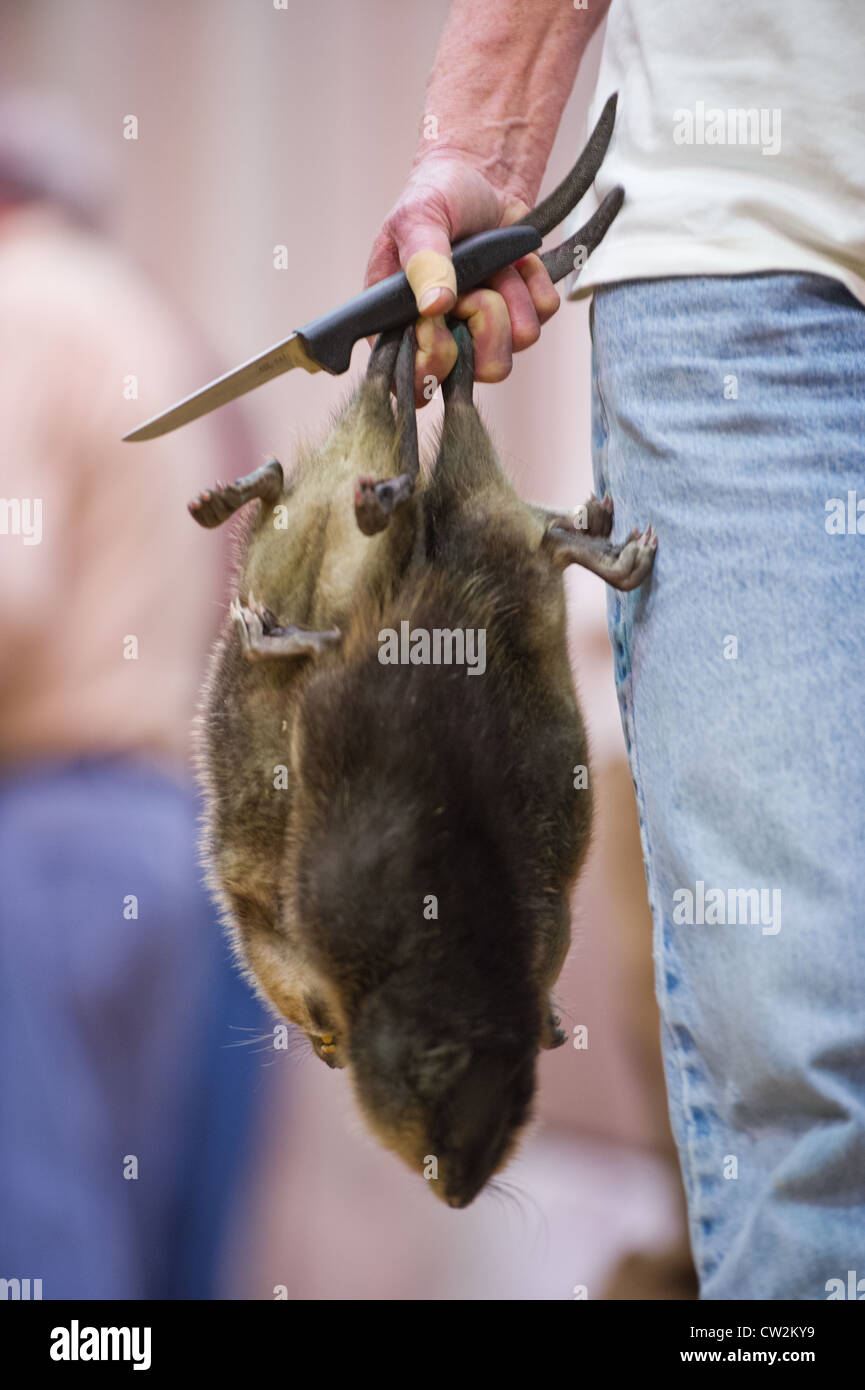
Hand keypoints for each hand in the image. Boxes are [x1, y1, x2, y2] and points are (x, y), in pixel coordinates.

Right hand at [365, 152, 559, 404]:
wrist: (482, 175)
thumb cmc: (437, 196)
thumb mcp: (419, 217)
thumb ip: (422, 261)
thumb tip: (433, 307)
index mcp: (400, 326)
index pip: (415, 383)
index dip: (434, 360)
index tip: (440, 318)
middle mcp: (441, 339)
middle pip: (473, 374)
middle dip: (482, 321)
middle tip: (473, 283)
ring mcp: (483, 333)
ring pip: (512, 350)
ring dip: (508, 297)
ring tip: (493, 265)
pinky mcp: (520, 316)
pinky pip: (541, 317)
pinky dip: (532, 281)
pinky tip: (514, 260)